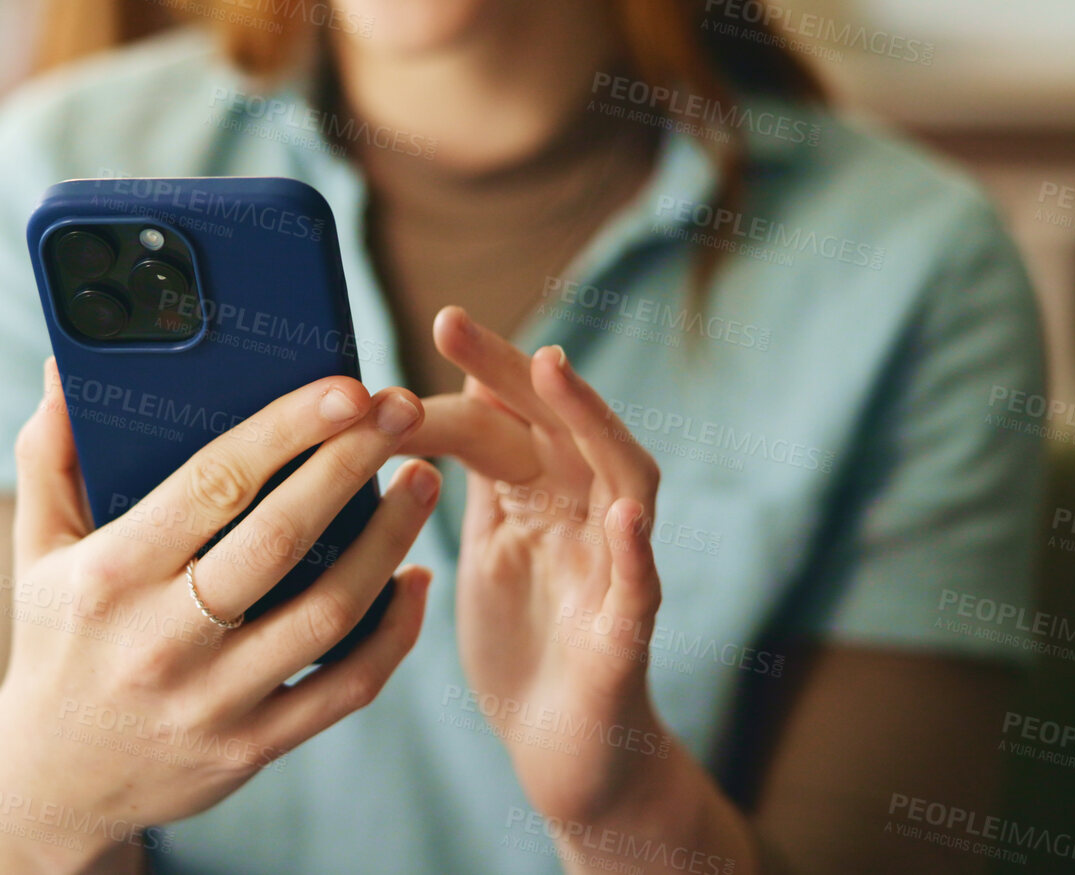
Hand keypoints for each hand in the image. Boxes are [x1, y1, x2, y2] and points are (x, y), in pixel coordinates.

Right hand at [0, 358, 441, 873]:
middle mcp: (160, 639)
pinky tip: (414, 578)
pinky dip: (393, 632)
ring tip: (422, 480)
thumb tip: (64, 368)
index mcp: (111, 575)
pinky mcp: (250, 747)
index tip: (345, 387)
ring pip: (327, 611)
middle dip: (351, 465)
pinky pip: (344, 686)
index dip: (287, 431)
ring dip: (388, 540)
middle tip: (402, 411)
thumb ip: (50, 454)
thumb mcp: (37, 550)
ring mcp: (211, 700)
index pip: (211, 485)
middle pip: (280, 539)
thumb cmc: (55, 640)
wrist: (50, 784)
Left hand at [401, 306, 668, 824]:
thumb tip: (459, 389)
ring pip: (621, 480)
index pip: (508, 417)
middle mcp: (583, 517)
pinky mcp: (626, 636)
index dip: (475, 373)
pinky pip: (640, 586)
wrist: (559, 753)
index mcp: (538, 497)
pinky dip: (635, 549)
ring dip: (589, 424)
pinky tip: (622, 513)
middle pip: (561, 426)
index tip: (434, 321)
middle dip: (513, 370)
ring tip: (554, 373)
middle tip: (454, 322)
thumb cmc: (522, 644)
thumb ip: (484, 476)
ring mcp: (610, 571)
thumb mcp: (489, 546)